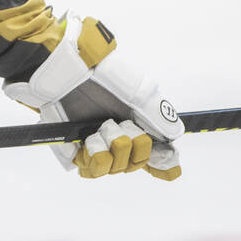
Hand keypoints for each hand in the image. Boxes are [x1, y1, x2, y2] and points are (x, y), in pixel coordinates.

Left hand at [3, 11, 183, 179]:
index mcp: (135, 122)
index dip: (161, 164)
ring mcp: (95, 142)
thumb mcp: (142, 95)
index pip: (154, 154)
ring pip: (116, 168)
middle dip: (135, 146)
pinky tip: (91, 140)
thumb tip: (173, 151)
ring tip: (104, 127)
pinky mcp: (73, 148)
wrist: (68, 71)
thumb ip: (161, 122)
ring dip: (114, 149)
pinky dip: (96, 157)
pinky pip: (91, 170)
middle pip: (136, 163)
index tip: (164, 166)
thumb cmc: (103, 76)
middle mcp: (116, 135)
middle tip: (123, 124)